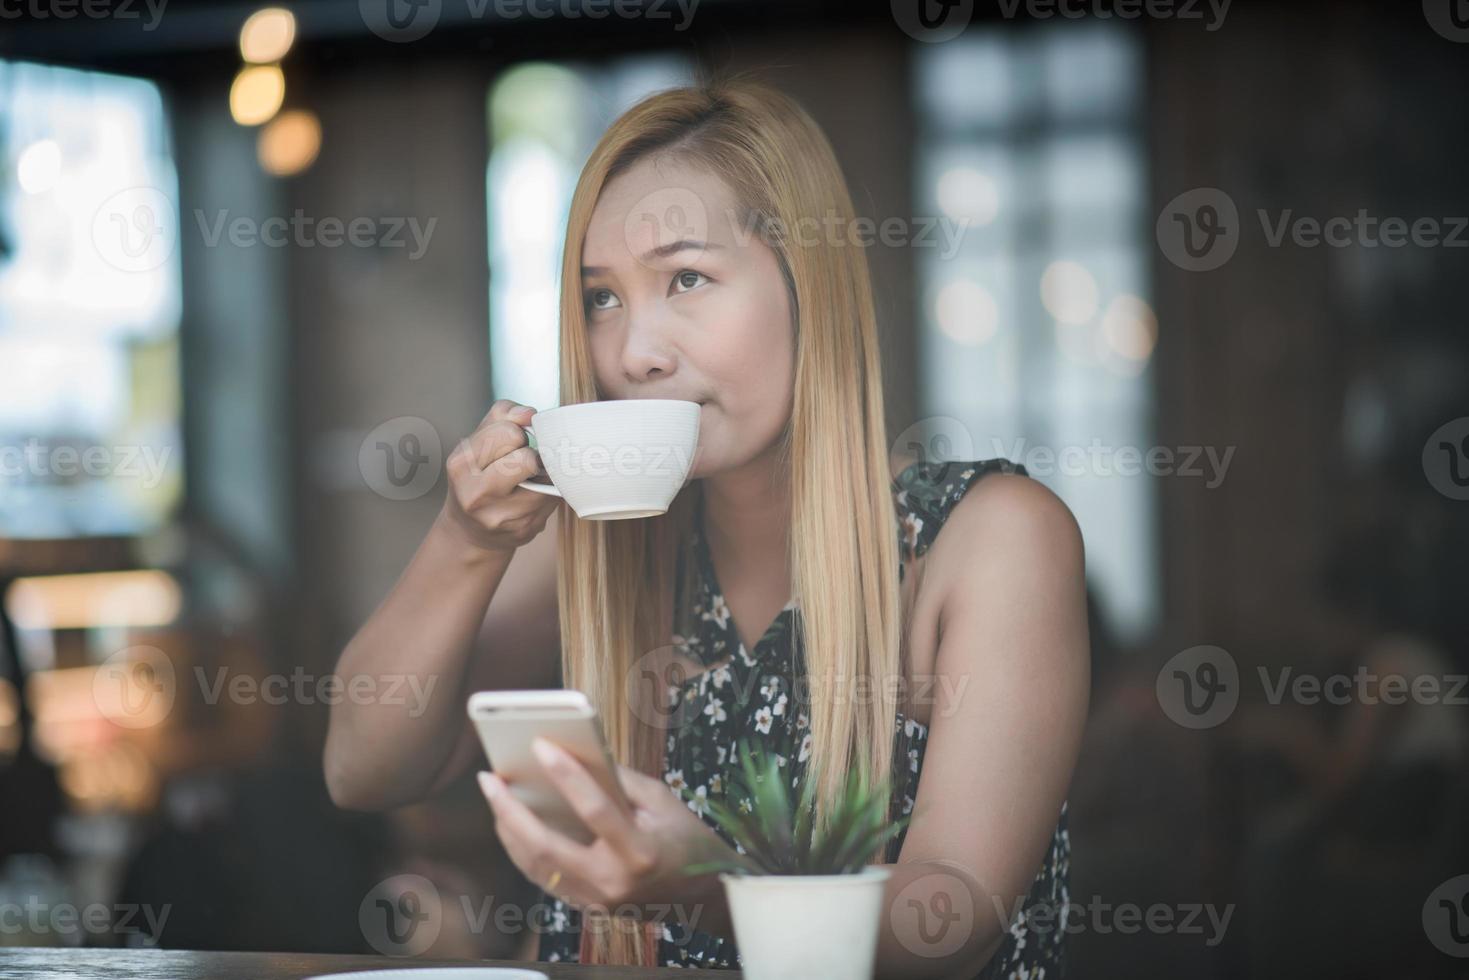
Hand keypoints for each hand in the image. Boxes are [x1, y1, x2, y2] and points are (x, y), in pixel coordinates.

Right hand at [438, 399, 559, 553]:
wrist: (469, 531)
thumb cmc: (476, 477)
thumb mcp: (477, 442)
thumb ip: (502, 416)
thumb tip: (529, 413)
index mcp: (461, 465)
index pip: (508, 432)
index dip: (517, 433)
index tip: (512, 443)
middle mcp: (476, 494)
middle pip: (526, 458)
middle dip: (529, 455)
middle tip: (520, 463)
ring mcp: (501, 516)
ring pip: (546, 478)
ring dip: (542, 474)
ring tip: (527, 480)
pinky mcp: (524, 530)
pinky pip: (554, 497)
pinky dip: (548, 491)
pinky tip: (532, 496)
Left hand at [477, 737, 750, 922]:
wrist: (704, 895)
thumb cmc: (686, 840)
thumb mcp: (662, 801)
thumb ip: (619, 780)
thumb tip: (576, 754)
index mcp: (639, 851)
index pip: (595, 809)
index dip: (567, 774)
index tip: (540, 744)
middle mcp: (614, 881)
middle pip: (547, 847)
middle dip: (511, 811)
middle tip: (489, 779)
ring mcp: (598, 901)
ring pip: (537, 867)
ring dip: (509, 830)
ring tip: (495, 796)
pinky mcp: (589, 907)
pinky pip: (545, 878)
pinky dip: (524, 850)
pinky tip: (512, 824)